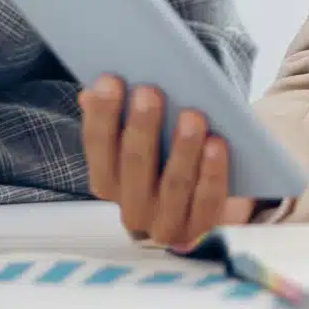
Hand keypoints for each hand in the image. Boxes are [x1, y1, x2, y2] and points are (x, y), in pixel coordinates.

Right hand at [78, 77, 256, 251]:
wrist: (198, 202)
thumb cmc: (164, 156)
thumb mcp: (137, 138)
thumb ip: (115, 117)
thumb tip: (91, 93)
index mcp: (107, 181)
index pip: (97, 146)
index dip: (102, 114)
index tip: (110, 80)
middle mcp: (131, 207)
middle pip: (134, 165)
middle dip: (141, 127)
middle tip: (149, 92)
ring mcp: (165, 223)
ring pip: (173, 185)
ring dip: (182, 149)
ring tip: (191, 116)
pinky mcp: (201, 227)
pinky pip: (206, 200)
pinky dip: (212, 172)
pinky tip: (216, 144)